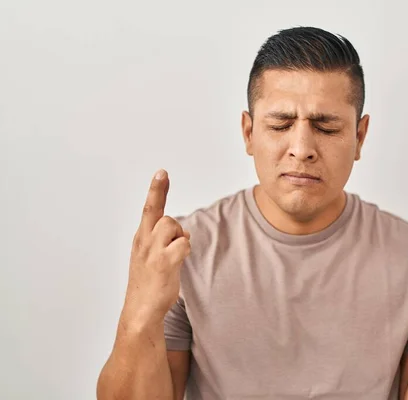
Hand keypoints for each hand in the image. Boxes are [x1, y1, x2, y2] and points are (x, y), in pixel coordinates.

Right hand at [124, 169, 190, 324]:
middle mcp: (143, 241)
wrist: (141, 310)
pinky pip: (183, 244)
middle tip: (174, 245)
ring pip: (174, 227)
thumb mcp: (150, 256)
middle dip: (175, 228)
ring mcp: (152, 251)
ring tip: (172, 258)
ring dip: (180, 239)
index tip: (162, 172)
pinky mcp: (163, 262)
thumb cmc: (148, 283)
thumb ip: (162, 240)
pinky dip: (185, 250)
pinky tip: (177, 264)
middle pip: (164, 216)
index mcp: (140, 238)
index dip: (156, 190)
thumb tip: (181, 233)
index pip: (149, 208)